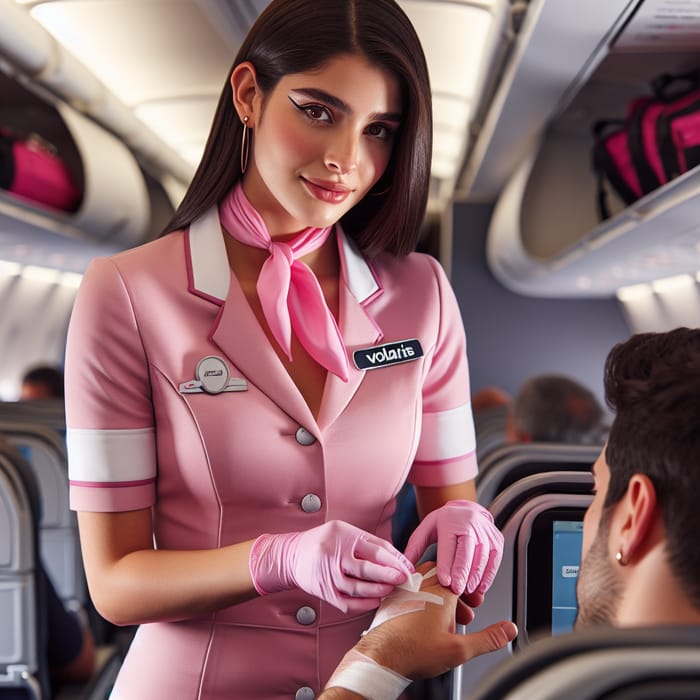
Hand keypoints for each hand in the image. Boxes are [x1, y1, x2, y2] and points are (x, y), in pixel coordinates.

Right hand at [249, 520, 414, 612]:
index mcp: (343, 535)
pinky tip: (375, 600)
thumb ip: (367, 542)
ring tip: (390, 590)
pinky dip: (363, 604)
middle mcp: (334, 554)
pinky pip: (347, 602)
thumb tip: (396, 559)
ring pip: (358, 587)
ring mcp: (328, 574)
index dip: (395, 559)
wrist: (291, 556)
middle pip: (368, 568)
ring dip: (378, 590)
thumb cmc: (324, 542)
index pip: (376, 548)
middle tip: (404, 580)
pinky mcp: (324, 591)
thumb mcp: (343, 532)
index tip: (408, 568)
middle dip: (390, 575)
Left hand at [355, 562, 516, 680]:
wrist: (382, 655)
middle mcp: (423, 582)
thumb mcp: (460, 650)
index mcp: (441, 590)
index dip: (471, 592)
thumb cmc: (414, 651)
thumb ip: (488, 638)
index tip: (475, 605)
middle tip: (464, 613)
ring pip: (429, 580)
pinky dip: (423, 597)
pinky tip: (424, 617)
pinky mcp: (394, 595)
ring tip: (446, 619)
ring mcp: (407, 587)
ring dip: (440, 595)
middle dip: (457, 593)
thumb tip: (508, 629)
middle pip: (446, 577)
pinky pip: (413, 586)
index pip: (463, 579)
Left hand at [404, 500, 502, 595]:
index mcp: (450, 521)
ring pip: (482, 558)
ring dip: (475, 577)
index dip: (447, 565)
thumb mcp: (426, 529)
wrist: (468, 509)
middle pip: (467, 552)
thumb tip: (406, 569)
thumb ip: (415, 547)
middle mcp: (470, 524)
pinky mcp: (497, 541)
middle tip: (456, 590)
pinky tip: (480, 587)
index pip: (448, 545)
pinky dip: (487, 576)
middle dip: (462, 573)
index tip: (444, 582)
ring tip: (467, 591)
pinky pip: (494, 561)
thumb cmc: (445, 522)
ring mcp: (486, 532)